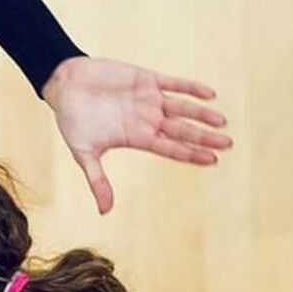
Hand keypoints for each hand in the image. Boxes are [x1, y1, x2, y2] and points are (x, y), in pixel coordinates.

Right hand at [40, 57, 232, 214]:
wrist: (64, 84)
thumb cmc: (71, 119)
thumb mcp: (83, 153)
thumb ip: (97, 180)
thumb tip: (104, 212)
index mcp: (136, 137)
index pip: (170, 148)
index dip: (191, 154)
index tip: (213, 160)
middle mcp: (147, 120)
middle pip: (182, 130)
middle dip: (204, 137)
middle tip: (228, 143)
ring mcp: (148, 99)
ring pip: (182, 107)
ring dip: (201, 113)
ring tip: (221, 121)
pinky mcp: (145, 79)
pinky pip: (173, 83)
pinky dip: (190, 87)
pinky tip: (208, 94)